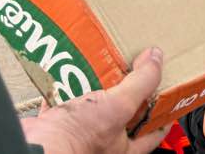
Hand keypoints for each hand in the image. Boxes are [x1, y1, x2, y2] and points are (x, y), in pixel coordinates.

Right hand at [21, 47, 167, 153]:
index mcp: (124, 147)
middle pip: (123, 113)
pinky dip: (65, 86)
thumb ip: (141, 83)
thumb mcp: (119, 106)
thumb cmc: (75, 140)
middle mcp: (103, 143)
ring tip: (103, 63)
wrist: (36, 146)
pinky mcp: (58, 124)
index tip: (167, 91)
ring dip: (96, 84)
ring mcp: (80, 133)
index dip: (163, 110)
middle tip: (133, 69)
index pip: (153, 130)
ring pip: (93, 104)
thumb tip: (156, 59)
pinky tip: (67, 71)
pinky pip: (64, 101)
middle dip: (127, 90)